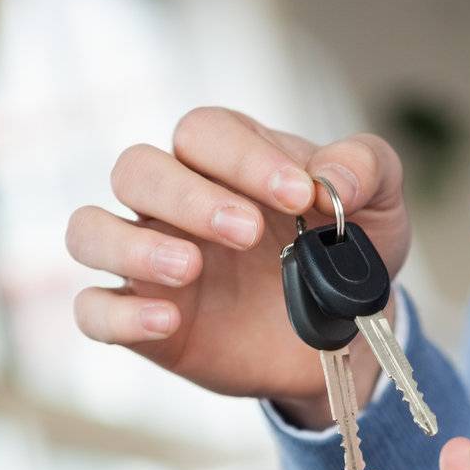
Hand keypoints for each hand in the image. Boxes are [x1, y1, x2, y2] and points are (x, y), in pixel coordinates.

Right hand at [65, 109, 408, 425]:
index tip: (301, 195)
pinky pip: (93, 310)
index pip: (205, 133)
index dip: (244, 158)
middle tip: (248, 232)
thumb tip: (332, 175)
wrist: (348, 336)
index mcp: (225, 160)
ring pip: (90, 230)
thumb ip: (366, 168)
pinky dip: (118, 314)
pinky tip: (167, 319)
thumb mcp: (379, 205)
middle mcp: (174, 202)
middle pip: (137, 169)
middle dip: (188, 195)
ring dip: (132, 243)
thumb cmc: (347, 254)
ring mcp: (151, 261)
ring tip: (189, 266)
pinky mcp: (147, 323)